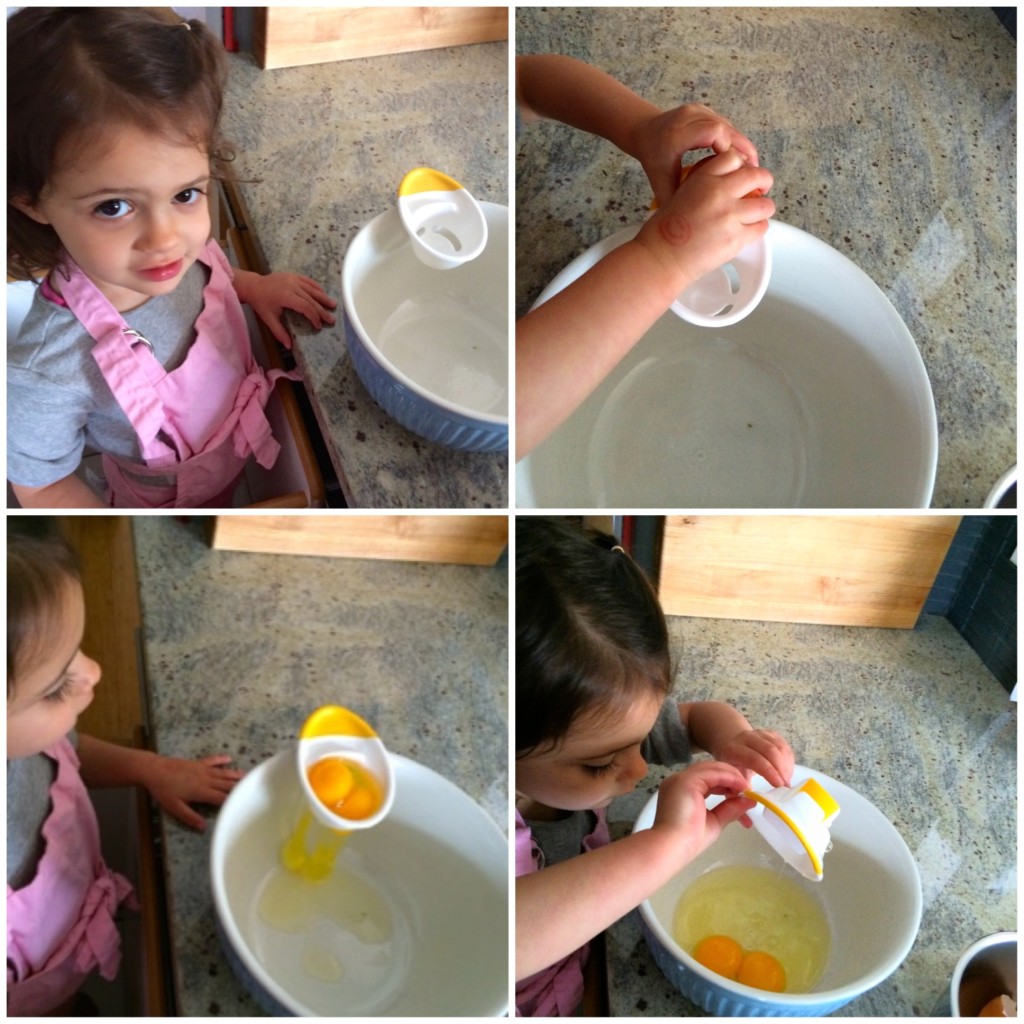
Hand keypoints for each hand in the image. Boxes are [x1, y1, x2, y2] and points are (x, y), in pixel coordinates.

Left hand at [140, 754, 243, 830]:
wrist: (155, 770)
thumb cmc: (164, 790)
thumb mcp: (174, 807)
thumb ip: (190, 817)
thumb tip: (203, 827)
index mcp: (201, 791)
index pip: (221, 797)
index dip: (232, 801)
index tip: (243, 804)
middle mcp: (206, 779)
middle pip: (226, 784)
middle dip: (239, 787)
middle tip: (252, 789)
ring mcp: (203, 769)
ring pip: (223, 772)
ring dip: (235, 774)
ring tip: (247, 776)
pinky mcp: (198, 763)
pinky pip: (213, 760)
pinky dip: (222, 759)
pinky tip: (229, 759)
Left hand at [241, 271, 337, 348]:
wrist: (254, 286)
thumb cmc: (261, 303)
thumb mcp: (268, 319)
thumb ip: (279, 332)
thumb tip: (289, 346)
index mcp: (286, 296)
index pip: (306, 307)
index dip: (314, 317)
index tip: (318, 326)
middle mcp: (292, 286)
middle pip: (312, 299)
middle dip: (322, 311)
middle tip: (332, 320)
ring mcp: (294, 279)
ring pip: (312, 289)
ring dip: (323, 298)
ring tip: (334, 305)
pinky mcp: (294, 275)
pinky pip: (309, 281)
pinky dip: (317, 288)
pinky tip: (323, 294)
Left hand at [631, 102, 760, 208]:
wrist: (645, 131)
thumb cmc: (653, 159)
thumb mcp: (660, 181)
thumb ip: (674, 198)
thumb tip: (689, 221)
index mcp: (677, 134)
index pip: (714, 133)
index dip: (730, 149)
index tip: (739, 171)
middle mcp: (689, 117)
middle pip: (725, 128)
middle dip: (743, 149)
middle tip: (755, 170)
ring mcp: (698, 110)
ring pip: (729, 126)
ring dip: (742, 145)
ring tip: (751, 166)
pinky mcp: (705, 110)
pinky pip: (726, 125)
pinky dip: (735, 140)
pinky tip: (741, 157)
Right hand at [634, 148, 774, 287]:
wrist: (659, 258)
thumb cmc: (662, 233)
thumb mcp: (679, 194)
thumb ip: (702, 186)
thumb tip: (722, 186)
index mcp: (703, 178)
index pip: (733, 157)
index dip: (741, 165)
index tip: (742, 173)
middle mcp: (719, 192)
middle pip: (757, 176)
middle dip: (763, 181)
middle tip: (761, 189)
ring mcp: (730, 215)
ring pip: (765, 205)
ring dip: (763, 209)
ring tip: (756, 214)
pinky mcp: (736, 238)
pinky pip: (761, 228)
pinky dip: (758, 228)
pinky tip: (750, 230)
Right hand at [651, 760, 755, 861]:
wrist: (672, 847)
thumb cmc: (689, 840)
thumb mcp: (714, 822)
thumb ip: (729, 809)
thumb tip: (749, 801)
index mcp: (681, 791)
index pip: (706, 780)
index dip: (725, 783)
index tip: (741, 792)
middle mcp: (679, 781)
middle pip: (708, 770)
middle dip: (729, 775)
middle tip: (747, 786)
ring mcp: (681, 778)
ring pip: (710, 768)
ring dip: (730, 774)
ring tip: (746, 786)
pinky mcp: (686, 780)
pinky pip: (711, 773)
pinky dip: (728, 777)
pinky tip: (741, 785)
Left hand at [717, 728, 794, 789]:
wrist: (733, 747)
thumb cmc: (733, 768)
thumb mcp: (730, 779)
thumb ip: (737, 792)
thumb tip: (749, 809)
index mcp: (733, 750)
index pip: (754, 758)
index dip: (769, 772)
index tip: (779, 786)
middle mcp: (746, 738)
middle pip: (769, 750)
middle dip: (781, 769)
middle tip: (786, 786)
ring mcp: (759, 734)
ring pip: (779, 747)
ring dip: (786, 766)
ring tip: (787, 780)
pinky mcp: (771, 734)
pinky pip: (784, 746)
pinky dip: (788, 760)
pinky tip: (787, 772)